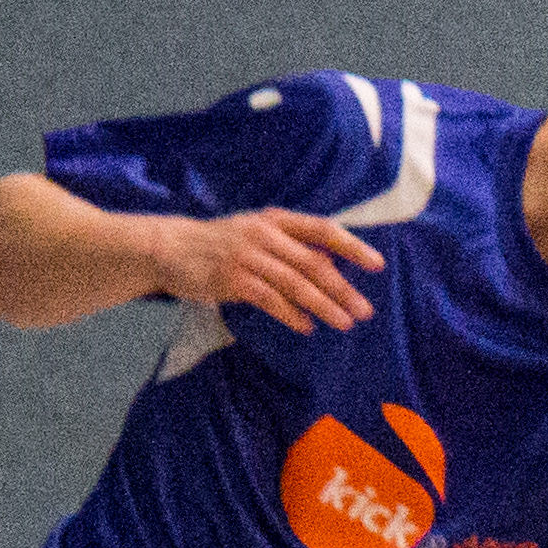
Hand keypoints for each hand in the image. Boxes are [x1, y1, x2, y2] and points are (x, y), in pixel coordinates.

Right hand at [150, 208, 385, 333]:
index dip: (352, 246)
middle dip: (343, 288)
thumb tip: (332, 263)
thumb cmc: (221, 244)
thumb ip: (291, 244)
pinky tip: (307, 327)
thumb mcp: (257, 232)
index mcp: (276, 219)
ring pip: (295, 284)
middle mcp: (265, 234)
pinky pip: (270, 300)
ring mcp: (248, 256)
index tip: (377, 265)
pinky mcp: (232, 280)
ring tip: (344, 323)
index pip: (323, 229)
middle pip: (313, 263)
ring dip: (323, 306)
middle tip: (365, 310)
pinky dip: (291, 315)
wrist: (170, 248)